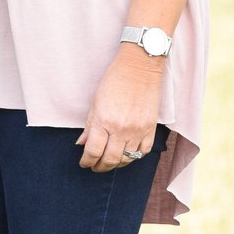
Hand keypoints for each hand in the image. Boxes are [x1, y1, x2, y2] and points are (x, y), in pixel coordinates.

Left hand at [77, 49, 160, 172]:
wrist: (140, 67)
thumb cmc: (114, 81)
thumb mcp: (95, 102)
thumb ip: (90, 126)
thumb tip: (82, 144)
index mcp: (104, 121)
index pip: (93, 151)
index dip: (87, 161)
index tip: (84, 162)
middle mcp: (121, 129)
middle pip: (109, 159)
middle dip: (100, 166)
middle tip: (94, 166)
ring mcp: (138, 130)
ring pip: (127, 159)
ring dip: (116, 164)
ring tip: (109, 162)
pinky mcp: (151, 128)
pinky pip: (143, 151)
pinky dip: (134, 156)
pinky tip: (127, 154)